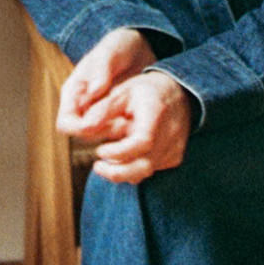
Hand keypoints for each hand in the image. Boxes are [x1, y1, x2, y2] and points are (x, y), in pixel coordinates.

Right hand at [56, 27, 158, 140]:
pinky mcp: (118, 117)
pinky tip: (141, 124)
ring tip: (134, 124)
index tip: (100, 122)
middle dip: (102, 134)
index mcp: (74, 92)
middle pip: (83, 136)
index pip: (65, 123)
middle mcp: (84, 107)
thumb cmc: (120, 44)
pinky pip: (118, 134)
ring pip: (102, 138)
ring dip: (117, 136)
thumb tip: (94, 91)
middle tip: (124, 125)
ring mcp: (101, 113)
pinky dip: (128, 133)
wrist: (140, 46)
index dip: (79, 129)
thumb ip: (101, 69)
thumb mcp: (111, 51)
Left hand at [89, 71, 192, 185]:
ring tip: (106, 163)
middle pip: (144, 166)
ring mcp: (175, 147)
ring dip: (123, 173)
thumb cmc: (146, 91)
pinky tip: (125, 157)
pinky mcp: (175, 156)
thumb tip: (83, 128)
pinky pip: (153, 169)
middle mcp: (169, 133)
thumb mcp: (122, 92)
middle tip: (97, 166)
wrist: (179, 93)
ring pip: (147, 172)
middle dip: (116, 172)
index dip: (118, 152)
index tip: (100, 150)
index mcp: (156, 113)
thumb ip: (102, 110)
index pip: (141, 142)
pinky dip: (136, 168)